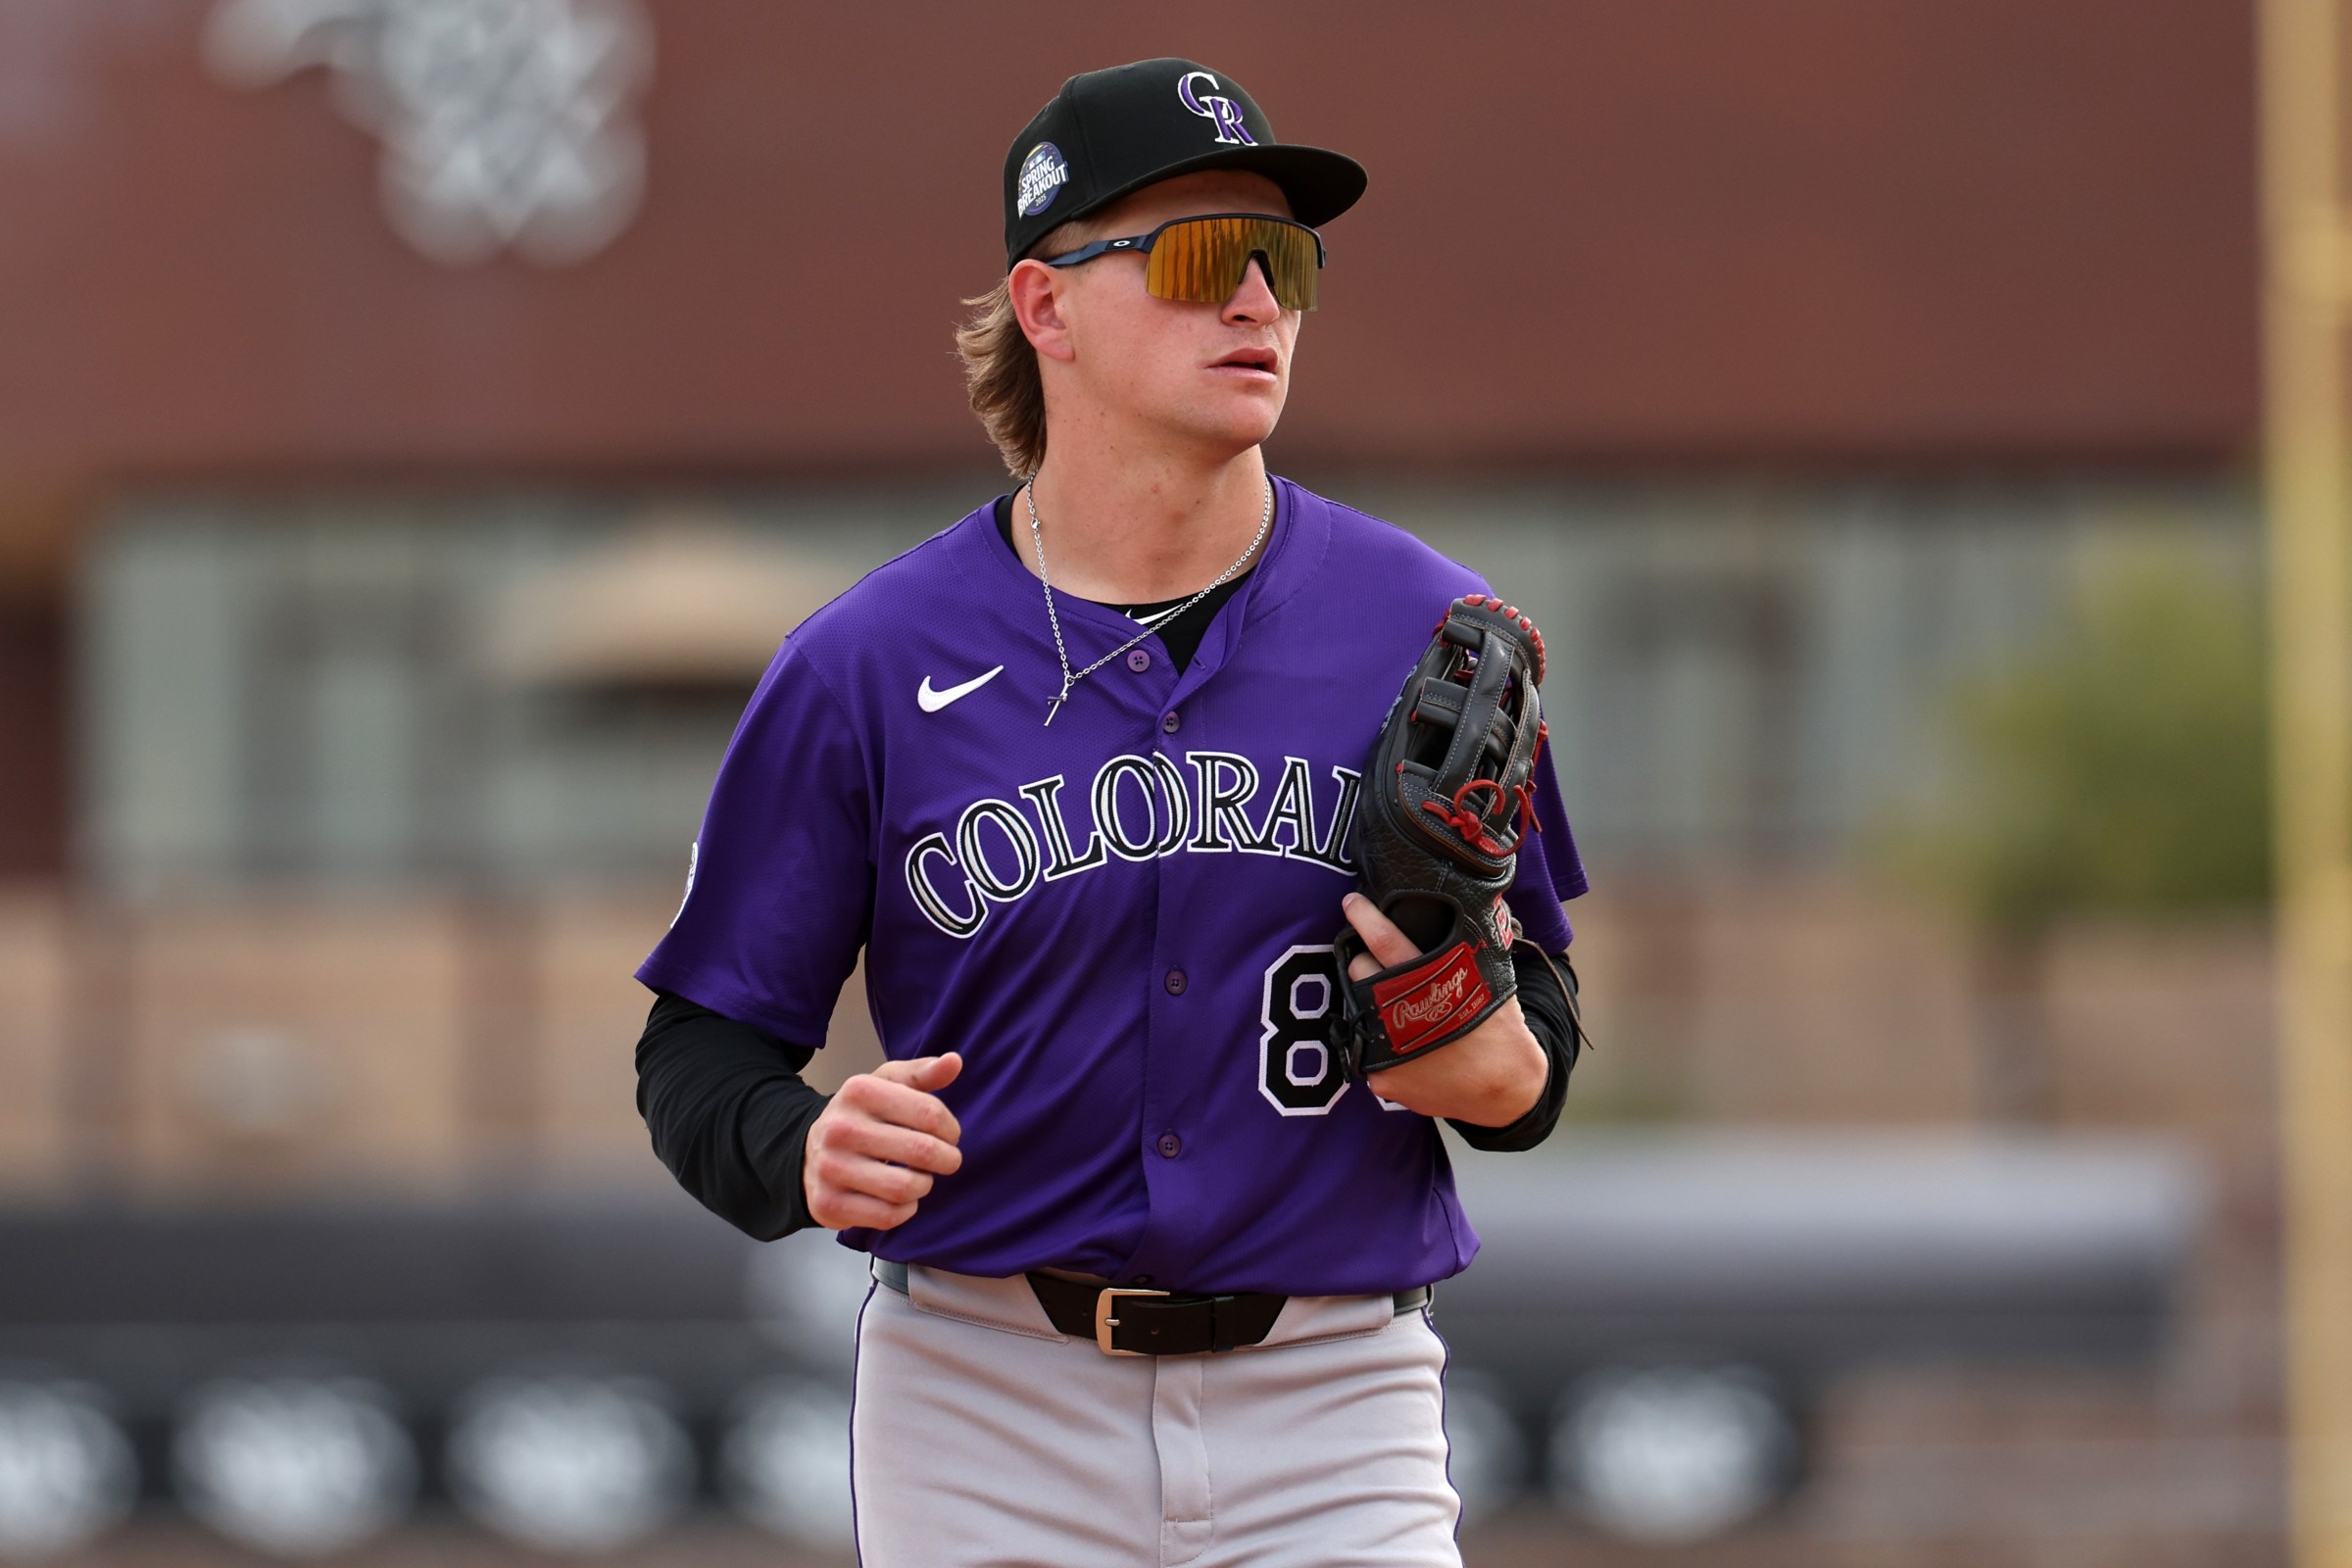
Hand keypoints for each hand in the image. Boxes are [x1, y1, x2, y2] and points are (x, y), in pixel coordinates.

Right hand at [803, 1054, 964, 1230]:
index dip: (951, 1128)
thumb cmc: (861, 1117)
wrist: (809, 1153)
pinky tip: (901, 1198)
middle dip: (947, 1159)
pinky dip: (905, 1210)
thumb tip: (955, 1061)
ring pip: (906, 1187)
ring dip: (925, 1185)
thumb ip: (923, 1073)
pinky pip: (888, 1216)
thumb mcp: (887, 1086)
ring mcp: (831, 1168)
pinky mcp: (829, 1204)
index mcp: (859, 1091)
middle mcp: (841, 1128)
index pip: (929, 1112)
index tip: (950, 1135)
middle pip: (922, 1151)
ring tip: (921, 1177)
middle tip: (946, 1160)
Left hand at [1340, 893, 1547, 1126]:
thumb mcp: (1488, 981)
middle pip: (1360, 972)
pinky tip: (1403, 1046)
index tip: (1351, 903)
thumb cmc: (1499, 1030)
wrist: (1504, 1089)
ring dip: (1370, 1002)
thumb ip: (1462, 951)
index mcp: (1430, 984)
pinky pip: (1368, 1048)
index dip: (1365, 918)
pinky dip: (1381, 1043)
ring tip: (1394, 1007)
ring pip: (1358, 1009)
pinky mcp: (1381, 1077)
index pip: (1386, 942)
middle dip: (1365, 962)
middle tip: (1379, 966)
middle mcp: (1402, 1016)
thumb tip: (1459, 912)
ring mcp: (1387, 1050)